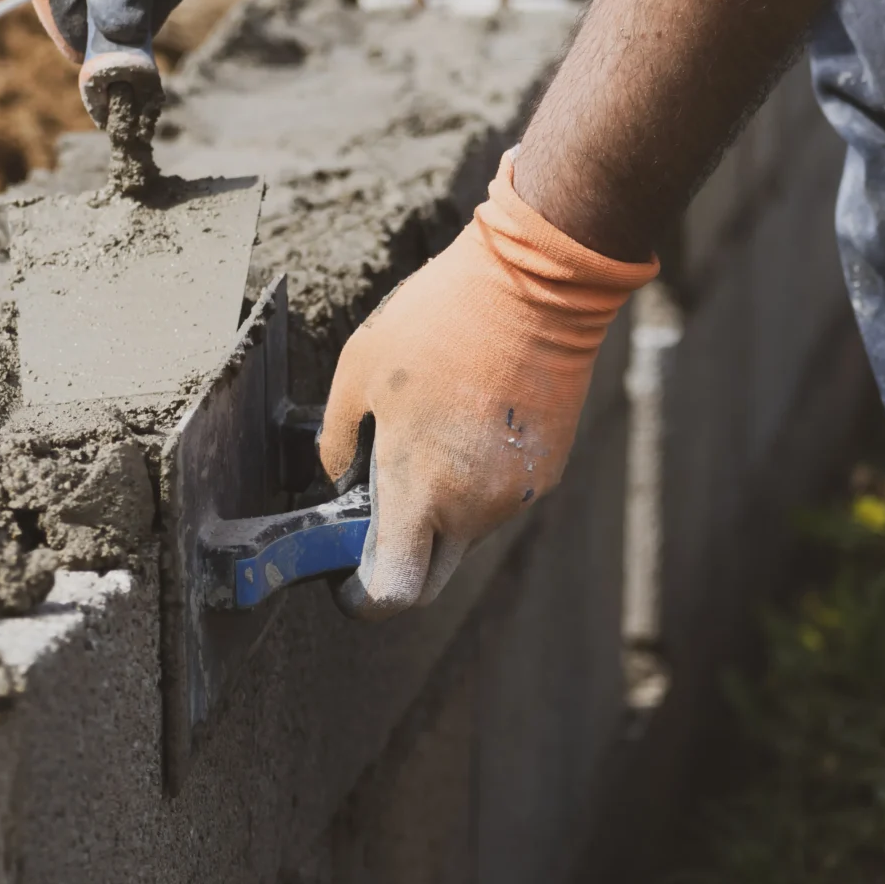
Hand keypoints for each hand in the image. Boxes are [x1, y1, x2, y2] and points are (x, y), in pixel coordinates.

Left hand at [318, 157, 656, 619]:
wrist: (535, 285)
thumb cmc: (438, 322)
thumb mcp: (357, 371)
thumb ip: (337, 441)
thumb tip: (337, 478)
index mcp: (420, 489)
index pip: (392, 592)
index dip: (362, 598)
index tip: (344, 577)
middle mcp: (474, 508)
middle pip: (430, 578)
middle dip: (398, 564)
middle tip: (374, 517)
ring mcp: (517, 494)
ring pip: (465, 535)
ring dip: (439, 513)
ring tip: (427, 439)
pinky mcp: (548, 472)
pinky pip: (498, 500)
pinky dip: (475, 483)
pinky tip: (466, 423)